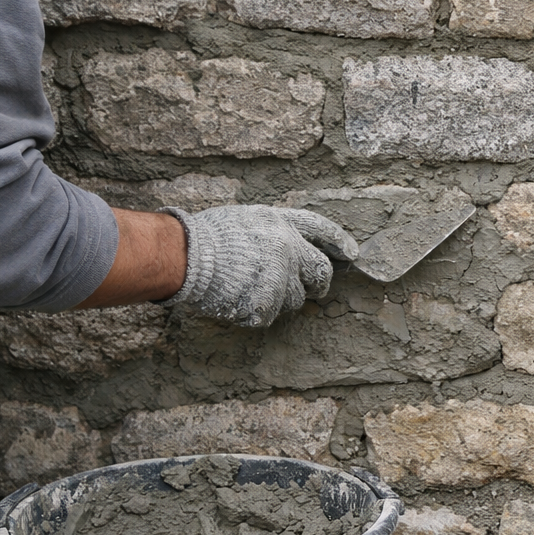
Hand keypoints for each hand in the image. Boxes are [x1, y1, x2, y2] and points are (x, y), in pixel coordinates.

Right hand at [161, 205, 357, 327]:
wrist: (182, 256)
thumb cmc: (203, 237)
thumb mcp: (244, 220)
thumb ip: (271, 233)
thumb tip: (292, 250)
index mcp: (280, 223)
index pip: (320, 229)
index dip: (338, 241)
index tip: (351, 253)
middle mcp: (288, 249)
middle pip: (321, 272)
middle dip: (320, 283)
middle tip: (313, 288)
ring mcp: (279, 277)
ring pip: (295, 299)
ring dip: (279, 298)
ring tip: (248, 286)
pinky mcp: (266, 303)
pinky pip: (269, 314)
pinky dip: (254, 311)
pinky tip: (235, 299)